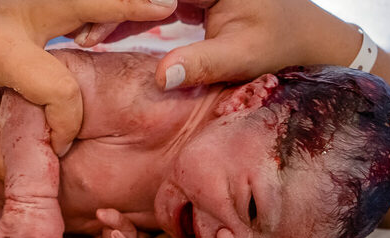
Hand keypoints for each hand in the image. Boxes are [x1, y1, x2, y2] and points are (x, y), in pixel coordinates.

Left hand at [0, 0, 177, 177]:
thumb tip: (40, 182)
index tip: (56, 143)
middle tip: (168, 5)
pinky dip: (97, 5)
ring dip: (116, 1)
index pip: (55, 87)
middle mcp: (15, 11)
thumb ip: (2, 153)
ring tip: (161, 3)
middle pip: (82, 2)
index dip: (65, 122)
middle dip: (126, 6)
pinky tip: (118, 16)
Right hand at [77, 0, 357, 89]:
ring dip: (114, 12)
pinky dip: (127, 16)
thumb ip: (204, 63)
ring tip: (86, 39)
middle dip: (111, 7)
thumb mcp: (245, 54)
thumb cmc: (283, 44)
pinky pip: (150, 0)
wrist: (307, 38)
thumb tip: (162, 78)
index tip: (94, 28)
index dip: (122, 5)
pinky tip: (102, 35)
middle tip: (83, 36)